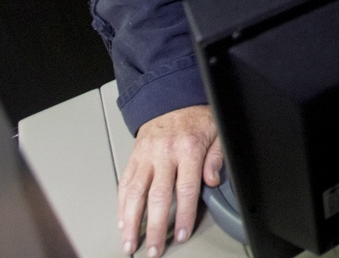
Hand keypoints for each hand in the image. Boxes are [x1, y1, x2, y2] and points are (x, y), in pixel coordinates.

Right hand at [117, 105, 221, 256]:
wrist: (173, 96)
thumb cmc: (197, 116)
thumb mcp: (217, 131)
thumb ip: (216, 157)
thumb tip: (212, 180)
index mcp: (188, 148)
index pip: (186, 189)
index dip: (184, 215)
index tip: (182, 234)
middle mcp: (165, 153)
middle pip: (158, 197)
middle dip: (155, 227)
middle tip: (153, 250)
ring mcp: (146, 156)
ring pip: (135, 193)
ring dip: (131, 222)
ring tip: (130, 244)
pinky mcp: (134, 157)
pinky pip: (125, 183)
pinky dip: (121, 205)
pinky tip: (122, 222)